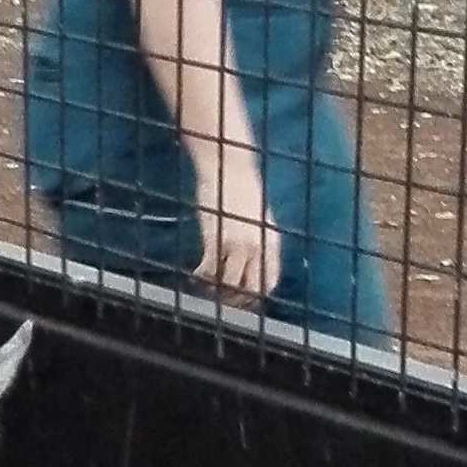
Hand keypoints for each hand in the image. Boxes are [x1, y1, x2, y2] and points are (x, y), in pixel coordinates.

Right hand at [195, 158, 284, 301]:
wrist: (230, 166)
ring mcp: (238, 244)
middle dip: (237, 300)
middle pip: (252, 289)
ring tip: (205, 286)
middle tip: (221, 298)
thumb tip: (255, 257)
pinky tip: (194, 274)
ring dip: (216, 290)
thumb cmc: (242, 188)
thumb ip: (260, 239)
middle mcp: (258, 247)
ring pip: (230, 285)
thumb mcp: (260, 217)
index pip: (271, 281)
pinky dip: (201, 278)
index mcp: (272, 242)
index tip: (242, 298)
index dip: (256, 295)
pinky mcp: (217, 239)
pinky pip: (210, 270)